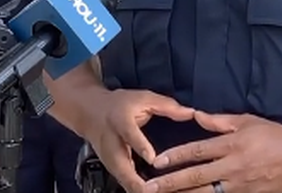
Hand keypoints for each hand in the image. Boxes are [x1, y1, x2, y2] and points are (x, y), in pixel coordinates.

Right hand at [78, 89, 195, 192]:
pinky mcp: (111, 169)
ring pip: (122, 180)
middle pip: (120, 167)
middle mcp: (112, 143)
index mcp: (120, 121)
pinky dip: (137, 191)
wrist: (90, 113)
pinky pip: (125, 184)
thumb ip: (167, 106)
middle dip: (135, 182)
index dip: (140, 146)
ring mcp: (109, 160)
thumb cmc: (120, 104)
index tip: (152, 159)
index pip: (129, 134)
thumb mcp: (143, 98)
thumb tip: (191, 113)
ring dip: (138, 190)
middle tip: (152, 190)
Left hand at [142, 112, 281, 192]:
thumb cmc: (274, 135)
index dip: (175, 157)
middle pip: (196, 177)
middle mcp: (233, 167)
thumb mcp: (248, 121)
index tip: (157, 162)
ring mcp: (239, 185)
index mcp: (232, 145)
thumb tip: (196, 115)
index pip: (198, 151)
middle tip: (149, 188)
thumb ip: (220, 120)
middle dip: (170, 183)